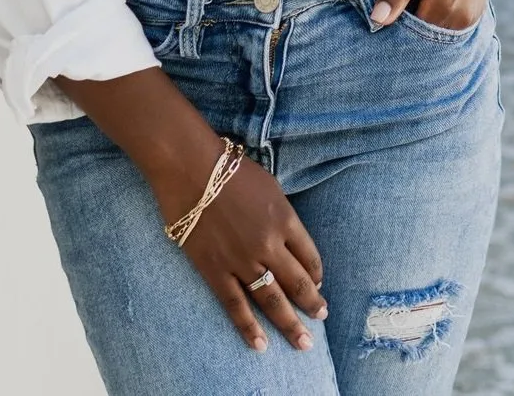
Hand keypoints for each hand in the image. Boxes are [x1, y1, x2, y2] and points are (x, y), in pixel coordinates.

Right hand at [54, 69, 326, 352]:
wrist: (190, 169)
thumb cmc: (230, 170)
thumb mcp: (270, 187)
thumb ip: (282, 215)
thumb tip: (290, 240)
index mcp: (285, 219)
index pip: (310, 256)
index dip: (317, 273)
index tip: (319, 283)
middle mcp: (268, 244)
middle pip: (297, 282)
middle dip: (313, 303)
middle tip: (322, 317)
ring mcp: (242, 260)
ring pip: (271, 299)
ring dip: (289, 322)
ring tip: (303, 342)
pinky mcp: (214, 270)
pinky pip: (235, 305)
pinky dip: (248, 327)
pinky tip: (260, 344)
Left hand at [366, 0, 512, 32]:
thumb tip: (378, 19)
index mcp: (443, 9)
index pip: (407, 31)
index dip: (392, 17)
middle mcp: (459, 20)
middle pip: (422, 31)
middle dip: (407, 17)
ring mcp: (470, 17)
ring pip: (435, 26)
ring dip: (422, 13)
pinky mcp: (475, 10)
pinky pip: (448, 20)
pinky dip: (435, 10)